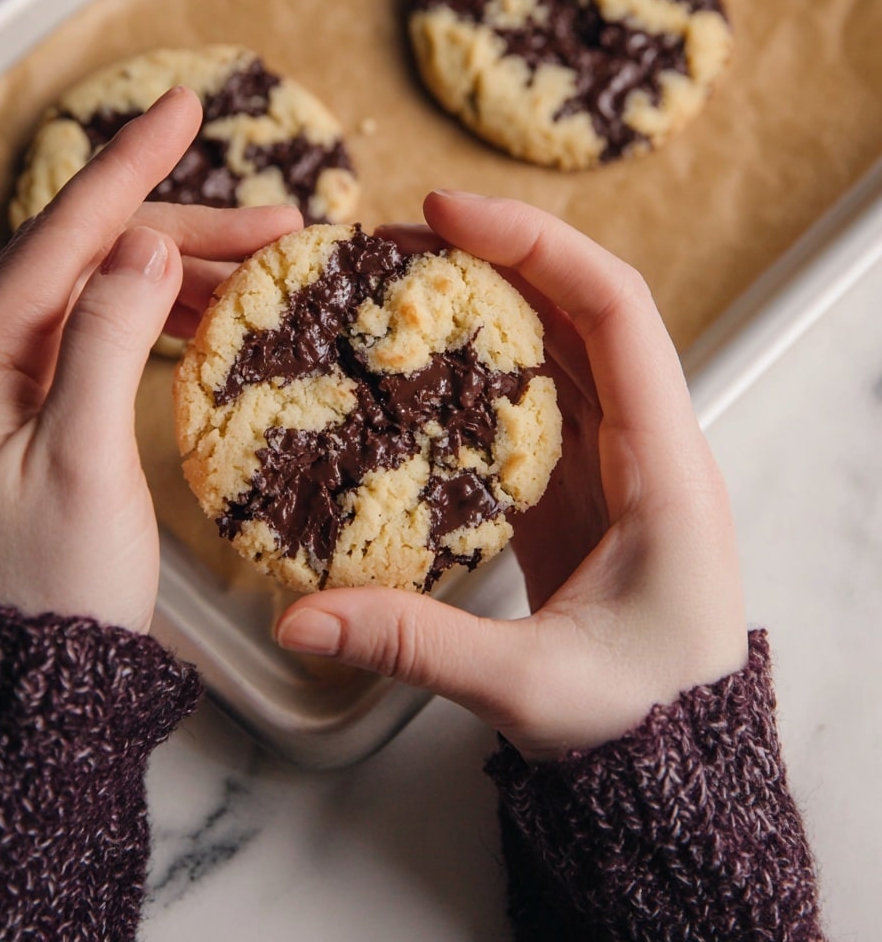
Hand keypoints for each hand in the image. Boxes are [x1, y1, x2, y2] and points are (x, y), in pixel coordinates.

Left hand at [0, 88, 300, 632]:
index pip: (64, 234)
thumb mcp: (82, 461)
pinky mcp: (49, 406)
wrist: (38, 674)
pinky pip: (113, 332)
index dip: (131, 165)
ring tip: (267, 270)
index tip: (184, 108)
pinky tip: (217, 316)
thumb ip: (106, 340)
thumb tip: (147, 245)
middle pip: (94, 255)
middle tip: (281, 224)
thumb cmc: (51, 584)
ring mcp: (17, 380)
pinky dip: (169, 315)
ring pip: (110, 290)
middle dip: (188, 229)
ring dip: (188, 272)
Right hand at [276, 191, 746, 759]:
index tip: (450, 212)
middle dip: (494, 258)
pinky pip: (531, 402)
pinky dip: (478, 369)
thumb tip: (302, 619)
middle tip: (396, 242)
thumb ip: (416, 644)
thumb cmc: (641, 722)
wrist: (677, 765)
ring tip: (399, 284)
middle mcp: (646, 447)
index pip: (616, 312)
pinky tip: (417, 365)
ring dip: (486, 305)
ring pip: (555, 349)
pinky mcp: (577, 489)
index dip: (539, 245)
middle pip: (579, 310)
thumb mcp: (530, 686)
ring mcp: (612, 465)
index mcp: (665, 469)